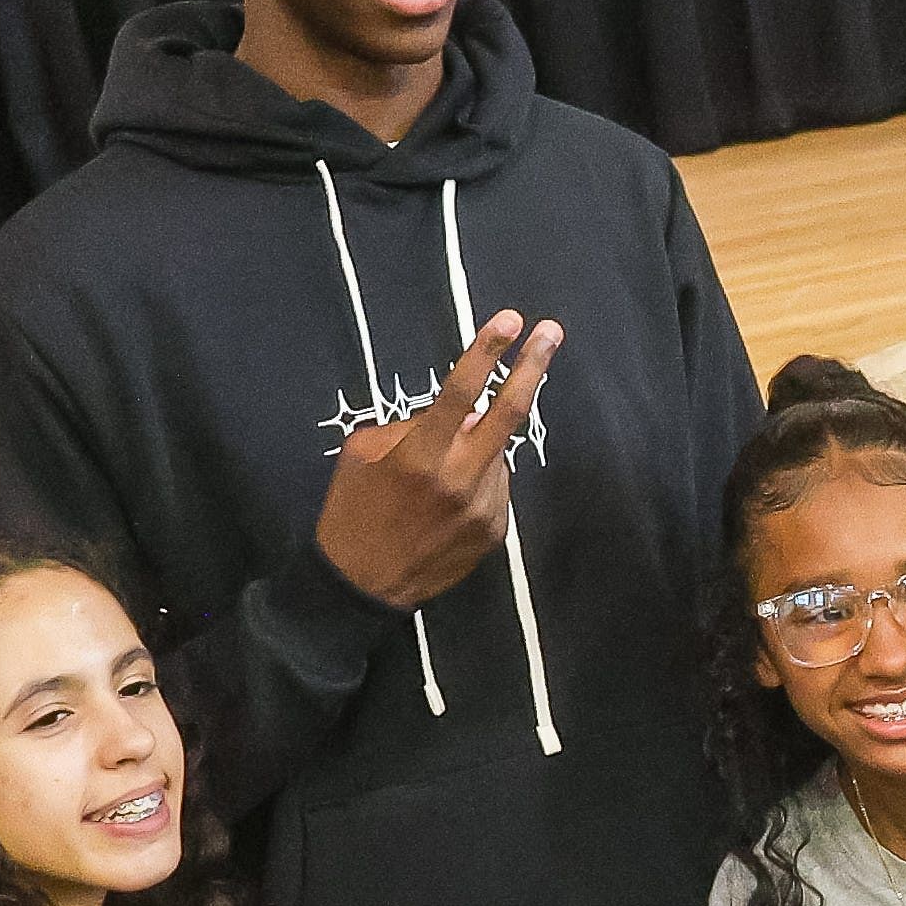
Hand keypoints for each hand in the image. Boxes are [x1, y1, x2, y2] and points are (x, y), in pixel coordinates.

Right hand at [315, 310, 562, 609]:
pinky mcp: (495, 530)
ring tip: (436, 479)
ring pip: (494, 453)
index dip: (487, 352)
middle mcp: (460, 478)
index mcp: (421, 455)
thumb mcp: (362, 455)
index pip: (462, 392)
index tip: (510, 321)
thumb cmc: (354, 510)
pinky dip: (476, 479)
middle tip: (552, 332)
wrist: (363, 584)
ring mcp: (484, 507)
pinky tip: (445, 504)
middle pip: (511, 413)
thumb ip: (411, 427)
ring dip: (476, 448)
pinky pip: (494, 486)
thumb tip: (461, 413)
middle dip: (533, 368)